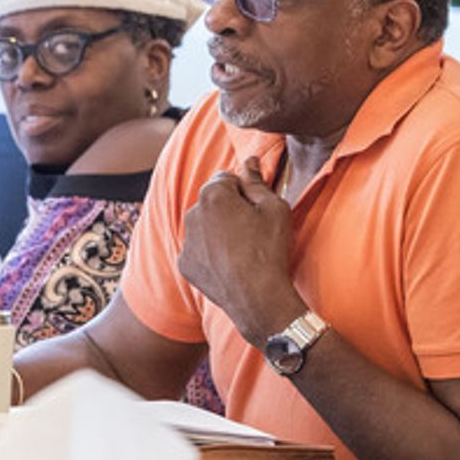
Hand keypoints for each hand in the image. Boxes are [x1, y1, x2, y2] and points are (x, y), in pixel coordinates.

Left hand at [177, 157, 305, 343]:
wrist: (258, 298)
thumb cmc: (269, 250)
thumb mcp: (275, 208)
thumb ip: (257, 181)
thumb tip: (249, 161)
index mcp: (213, 195)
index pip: (227, 178)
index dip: (245, 191)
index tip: (257, 209)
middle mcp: (192, 213)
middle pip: (212, 202)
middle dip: (229, 209)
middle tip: (253, 231)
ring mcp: (186, 241)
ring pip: (204, 226)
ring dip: (219, 231)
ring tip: (243, 251)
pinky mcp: (185, 264)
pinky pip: (199, 250)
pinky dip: (211, 253)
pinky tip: (231, 265)